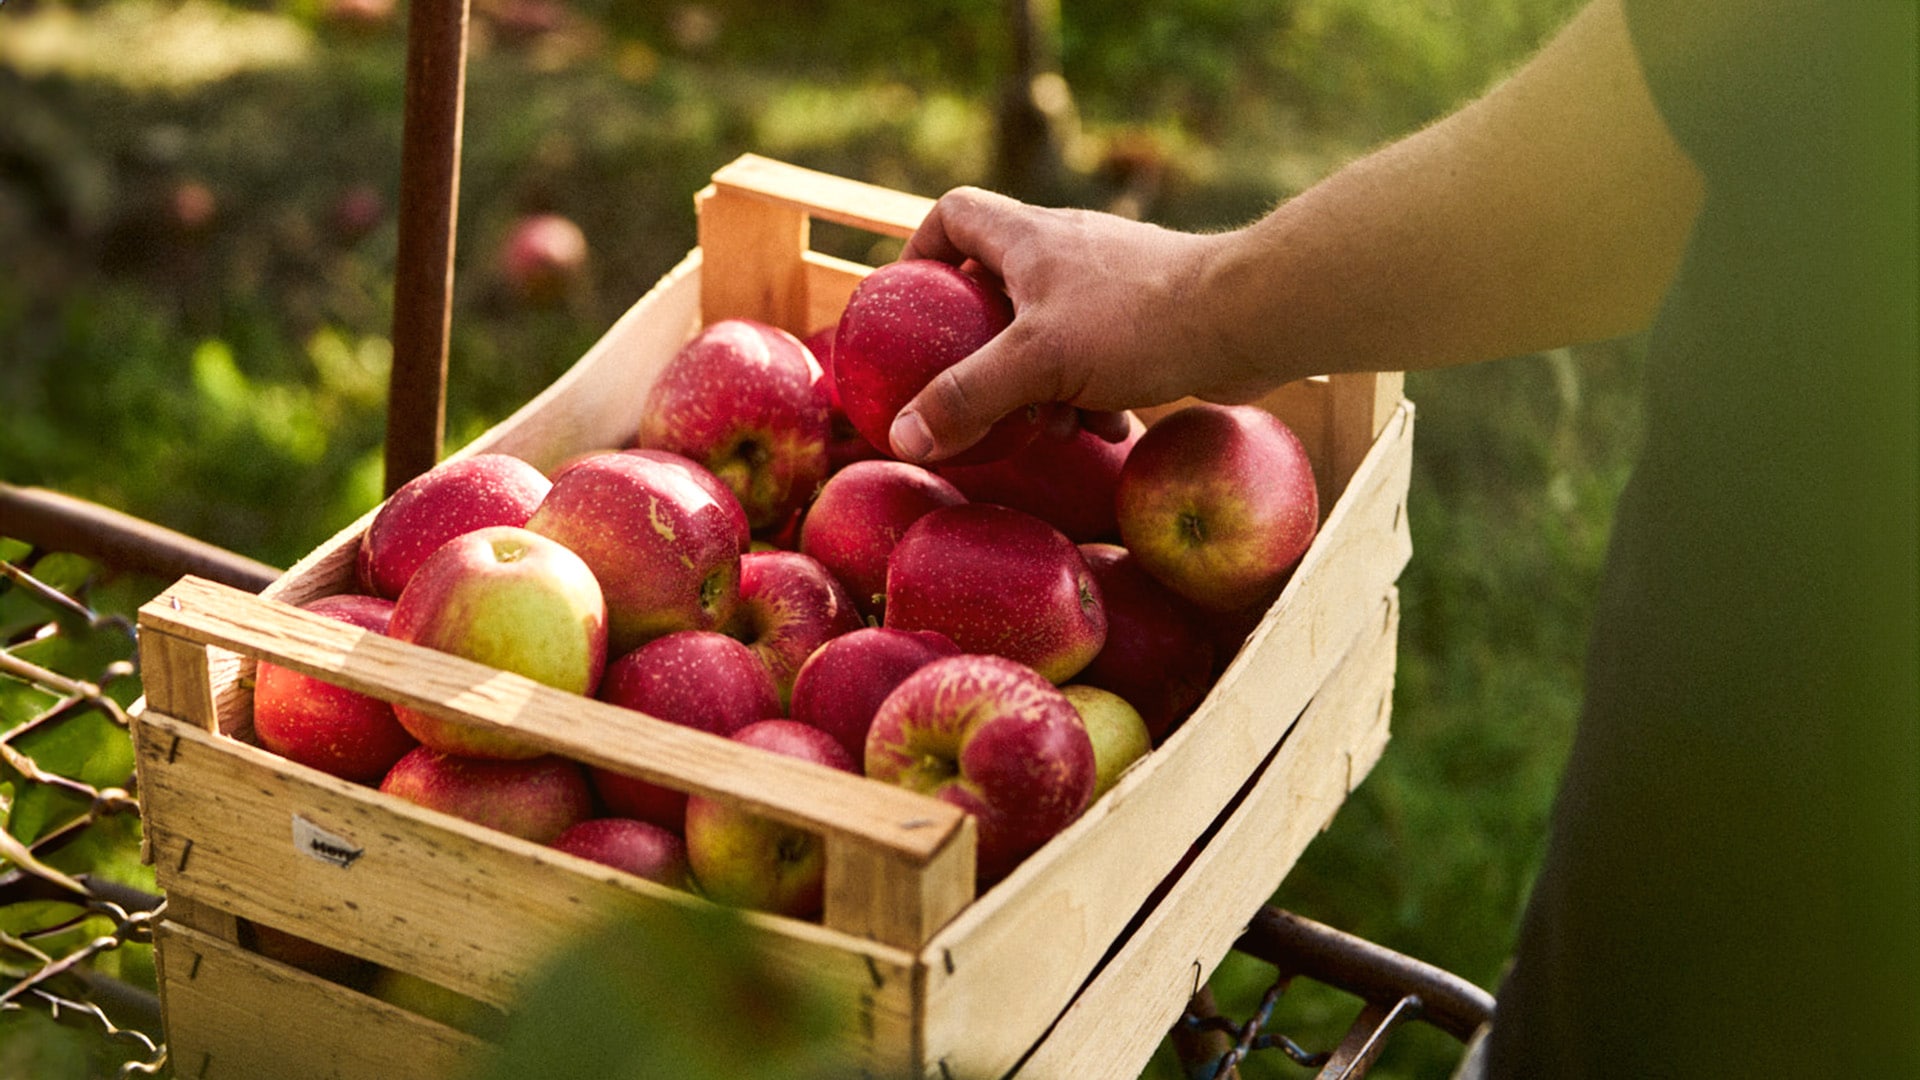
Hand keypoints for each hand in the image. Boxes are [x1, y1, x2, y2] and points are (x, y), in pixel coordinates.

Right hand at [888, 189, 1268, 462]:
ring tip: (1050, 425)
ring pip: (1050, 330)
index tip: (912, 305)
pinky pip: (1099, 354)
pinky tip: (1106, 427)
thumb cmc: (1137, 322)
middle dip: (984, 346)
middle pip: (999, 284)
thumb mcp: (1036, 363)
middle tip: (976, 389)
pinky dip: (1092, 392)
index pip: (954, 215)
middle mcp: (1067, 248)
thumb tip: (904, 437)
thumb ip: (967, 398)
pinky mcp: (1148, 315)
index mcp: (1029, 237)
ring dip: (1041, 383)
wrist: (1247, 317)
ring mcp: (1110, 282)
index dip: (922, 253)